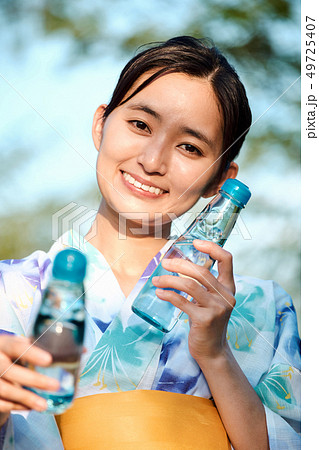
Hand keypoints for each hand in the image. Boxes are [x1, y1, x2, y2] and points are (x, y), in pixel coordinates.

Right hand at [0, 335, 59, 426]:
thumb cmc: (12, 353)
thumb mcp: (23, 345)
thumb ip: (44, 346)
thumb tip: (81, 351)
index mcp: (4, 344)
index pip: (16, 346)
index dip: (32, 353)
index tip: (49, 360)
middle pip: (10, 370)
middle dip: (34, 380)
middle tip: (55, 386)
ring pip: (6, 389)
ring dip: (26, 398)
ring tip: (44, 405)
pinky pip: (1, 403)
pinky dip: (16, 406)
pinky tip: (30, 408)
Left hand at [152, 239, 235, 363]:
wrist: (212, 351)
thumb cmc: (208, 321)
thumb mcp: (212, 300)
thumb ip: (204, 284)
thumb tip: (179, 264)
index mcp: (229, 288)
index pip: (227, 260)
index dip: (212, 248)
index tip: (195, 242)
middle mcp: (226, 296)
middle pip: (202, 271)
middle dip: (180, 265)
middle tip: (165, 263)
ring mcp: (217, 309)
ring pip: (190, 285)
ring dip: (169, 280)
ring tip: (157, 280)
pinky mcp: (204, 320)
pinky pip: (182, 302)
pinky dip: (167, 295)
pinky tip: (159, 293)